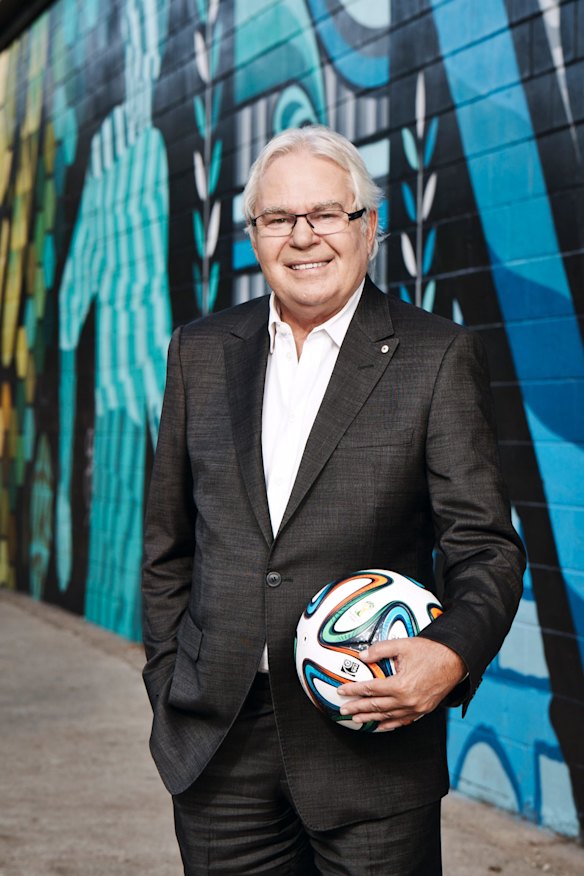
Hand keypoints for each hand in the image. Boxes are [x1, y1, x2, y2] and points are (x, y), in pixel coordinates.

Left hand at [336, 637, 466, 731]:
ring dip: (370, 717)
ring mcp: (416, 708)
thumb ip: (380, 650)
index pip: (370, 689)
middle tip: (343, 710)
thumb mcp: (403, 645)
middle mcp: (407, 700)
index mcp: (400, 685)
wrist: (456, 661)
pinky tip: (380, 725)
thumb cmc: (430, 651)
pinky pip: (403, 720)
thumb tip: (362, 656)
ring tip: (356, 719)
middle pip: (376, 706)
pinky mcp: (423, 710)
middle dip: (357, 708)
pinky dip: (390, 723)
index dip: (353, 690)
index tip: (341, 691)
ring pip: (387, 716)